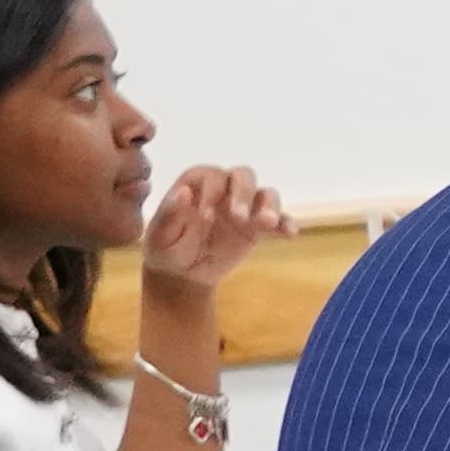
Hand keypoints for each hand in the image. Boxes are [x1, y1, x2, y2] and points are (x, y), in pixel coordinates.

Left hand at [136, 161, 281, 352]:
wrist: (183, 275)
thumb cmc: (166, 249)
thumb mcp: (159, 235)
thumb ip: (169, 213)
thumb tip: (184, 192)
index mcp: (197, 183)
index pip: (212, 175)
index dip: (211, 192)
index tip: (204, 218)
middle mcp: (224, 189)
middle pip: (243, 176)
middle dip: (243, 193)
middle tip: (238, 217)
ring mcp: (245, 207)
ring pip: (266, 193)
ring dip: (269, 205)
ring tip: (267, 223)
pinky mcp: (259, 228)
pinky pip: (279, 220)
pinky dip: (287, 223)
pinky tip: (290, 234)